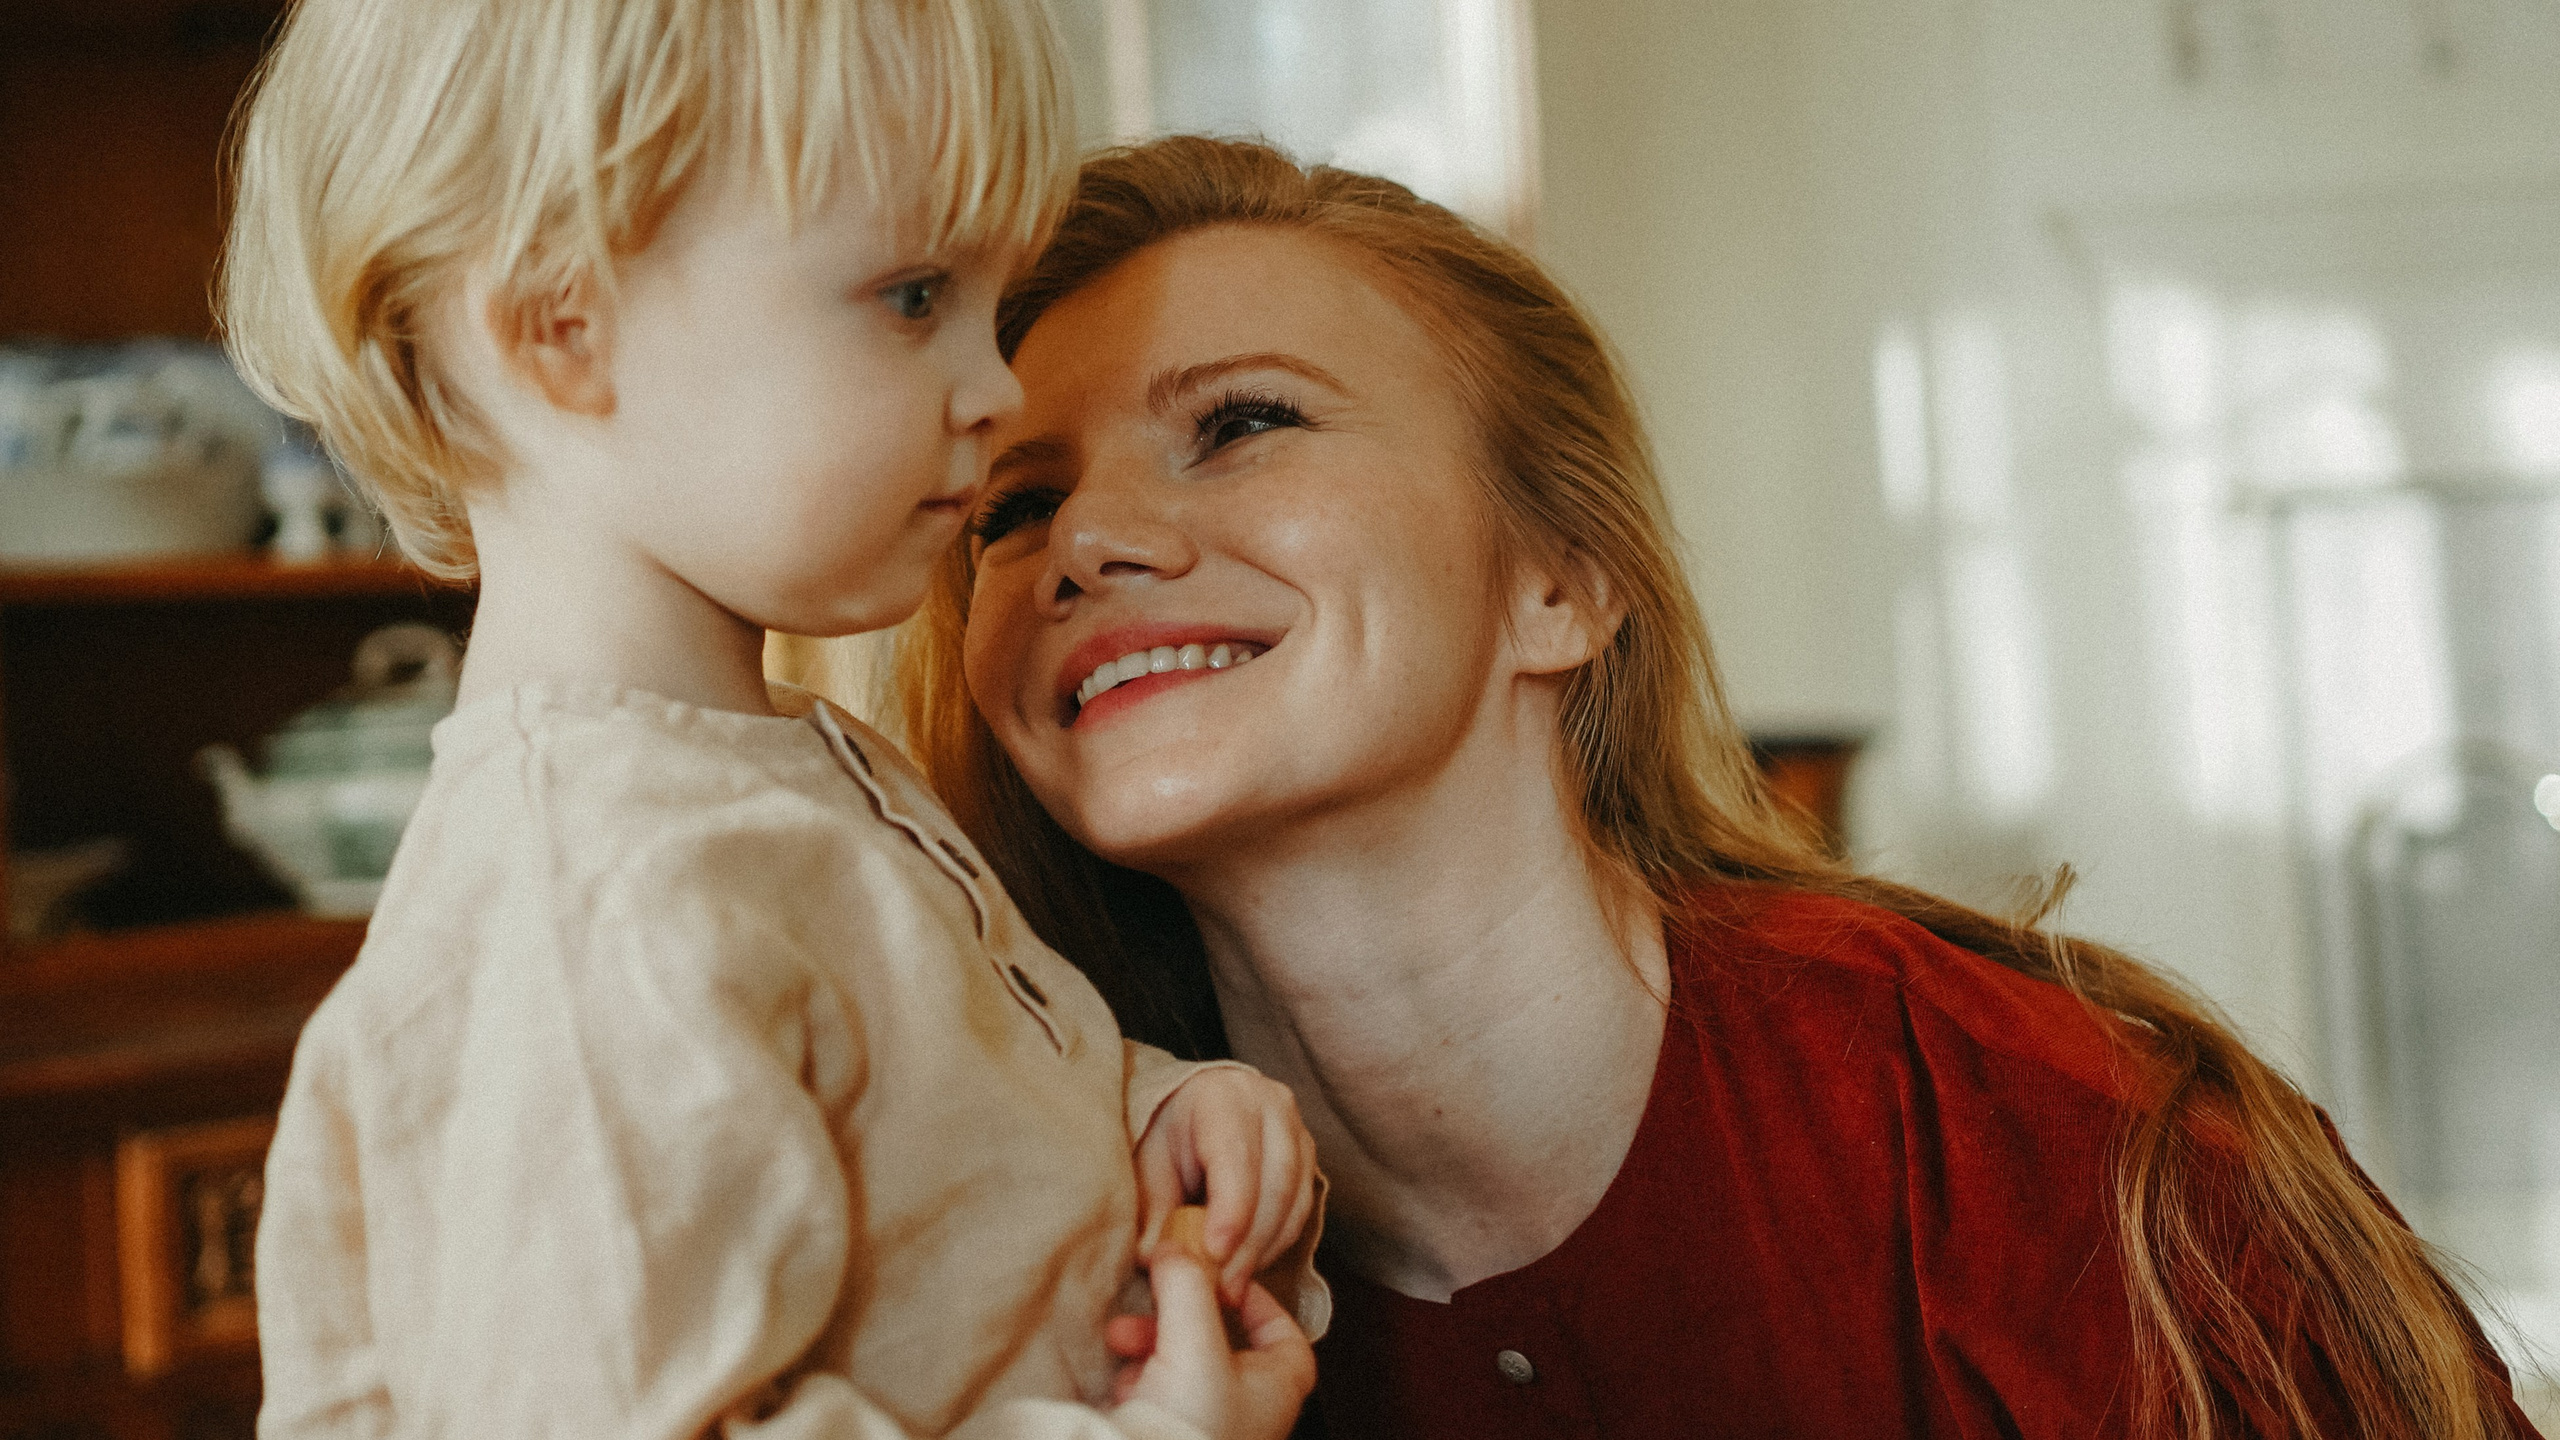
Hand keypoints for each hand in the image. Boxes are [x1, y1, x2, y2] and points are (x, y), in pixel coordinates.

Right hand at [1110, 1243, 1312, 1439]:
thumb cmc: (1189, 1429)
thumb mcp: (1194, 1342)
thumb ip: (1188, 1286)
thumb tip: (1178, 1247)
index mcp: (1277, 1389)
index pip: (1287, 1336)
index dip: (1259, 1302)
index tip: (1222, 1279)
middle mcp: (1250, 1411)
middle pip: (1223, 1342)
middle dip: (1180, 1316)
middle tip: (1151, 1304)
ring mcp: (1209, 1429)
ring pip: (1183, 1366)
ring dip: (1149, 1344)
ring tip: (1119, 1340)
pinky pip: (1156, 1397)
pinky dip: (1137, 1382)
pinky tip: (1121, 1385)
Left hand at [1135, 1069, 1317, 1306]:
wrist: (1194, 1108)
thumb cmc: (1168, 1134)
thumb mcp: (1149, 1162)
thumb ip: (1154, 1209)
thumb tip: (1157, 1259)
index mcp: (1226, 1097)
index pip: (1237, 1157)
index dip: (1231, 1209)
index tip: (1215, 1253)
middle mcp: (1272, 1107)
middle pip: (1275, 1184)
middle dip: (1249, 1244)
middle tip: (1222, 1289)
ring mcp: (1298, 1132)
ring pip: (1294, 1203)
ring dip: (1264, 1251)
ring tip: (1231, 1287)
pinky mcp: (1308, 1160)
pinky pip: (1301, 1212)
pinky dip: (1275, 1245)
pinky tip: (1248, 1265)